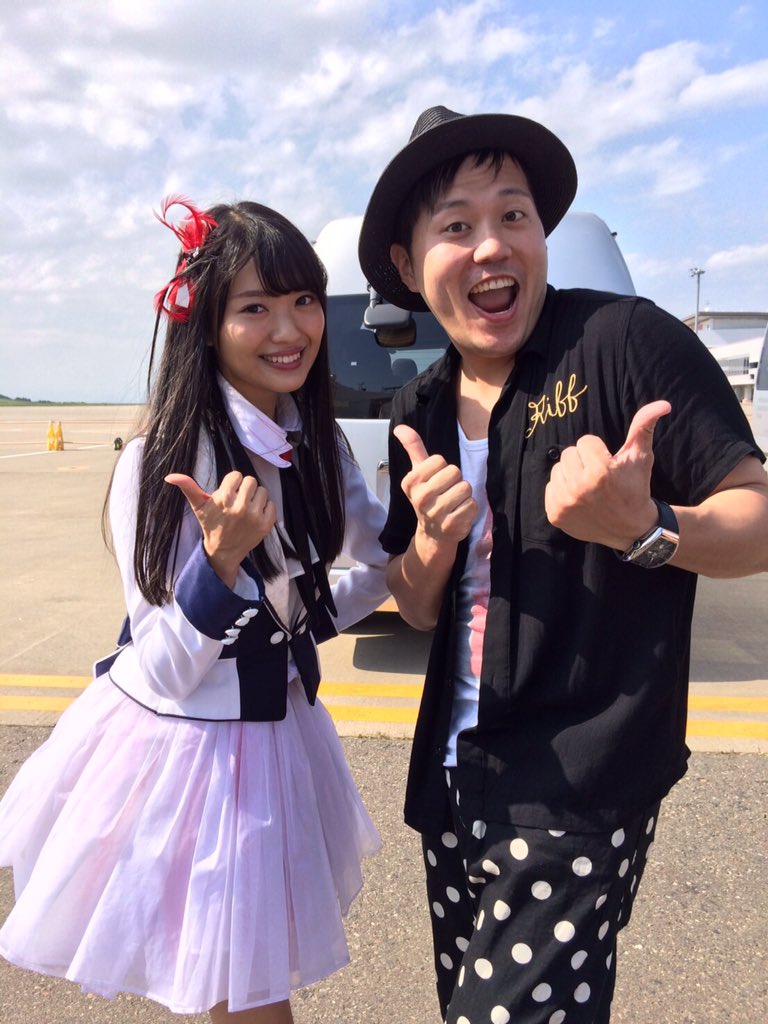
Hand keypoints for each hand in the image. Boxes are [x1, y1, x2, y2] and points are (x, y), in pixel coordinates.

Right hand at [165, 470, 275, 585]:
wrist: (223, 551)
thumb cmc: (211, 525)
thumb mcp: (198, 507)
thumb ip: (187, 487)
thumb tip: (170, 477)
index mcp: (224, 499)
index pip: (236, 475)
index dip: (232, 484)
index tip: (228, 494)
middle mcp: (241, 507)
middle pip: (251, 480)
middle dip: (244, 489)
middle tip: (238, 501)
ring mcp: (255, 516)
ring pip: (262, 491)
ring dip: (255, 497)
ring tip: (246, 508)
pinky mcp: (266, 524)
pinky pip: (271, 504)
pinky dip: (265, 508)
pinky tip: (254, 516)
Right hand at [394, 424, 476, 545]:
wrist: (433, 532)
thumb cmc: (428, 496)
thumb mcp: (419, 472)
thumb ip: (413, 447)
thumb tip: (400, 427)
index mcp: (411, 482)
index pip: (439, 460)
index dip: (442, 468)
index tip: (435, 480)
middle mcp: (420, 498)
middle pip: (454, 472)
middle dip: (455, 480)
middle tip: (446, 492)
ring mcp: (435, 514)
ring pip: (465, 488)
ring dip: (464, 494)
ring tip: (453, 503)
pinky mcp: (450, 526)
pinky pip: (472, 505)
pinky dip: (469, 508)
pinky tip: (458, 514)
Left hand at [544, 400, 670, 549]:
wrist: (631, 529)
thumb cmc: (635, 488)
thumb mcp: (641, 456)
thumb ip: (644, 427)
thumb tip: (663, 404)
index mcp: (600, 471)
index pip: (584, 441)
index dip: (599, 451)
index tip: (609, 466)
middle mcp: (579, 488)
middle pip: (569, 453)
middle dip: (584, 461)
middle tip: (598, 477)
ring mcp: (565, 503)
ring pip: (558, 469)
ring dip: (572, 474)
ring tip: (589, 487)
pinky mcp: (555, 514)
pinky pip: (549, 487)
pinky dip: (562, 490)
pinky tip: (579, 499)